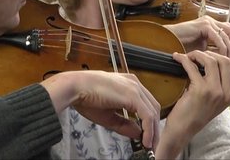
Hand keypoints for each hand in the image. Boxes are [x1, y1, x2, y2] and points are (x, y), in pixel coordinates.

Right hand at [41, 70, 159, 148]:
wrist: (75, 88)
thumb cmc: (86, 98)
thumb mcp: (108, 116)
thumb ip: (124, 124)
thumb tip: (138, 133)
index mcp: (128, 84)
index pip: (146, 104)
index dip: (149, 122)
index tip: (148, 136)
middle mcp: (134, 83)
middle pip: (153, 107)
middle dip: (154, 127)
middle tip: (152, 144)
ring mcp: (134, 88)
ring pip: (153, 111)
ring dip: (153, 130)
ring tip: (150, 145)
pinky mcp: (132, 95)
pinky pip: (147, 115)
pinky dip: (149, 129)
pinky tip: (146, 141)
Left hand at [155, 50, 229, 157]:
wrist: (183, 130)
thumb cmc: (196, 113)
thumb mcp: (216, 100)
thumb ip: (221, 84)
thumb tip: (216, 60)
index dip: (225, 58)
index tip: (212, 58)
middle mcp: (227, 93)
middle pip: (225, 60)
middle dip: (210, 53)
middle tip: (197, 56)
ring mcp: (214, 91)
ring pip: (211, 60)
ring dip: (197, 54)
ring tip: (188, 57)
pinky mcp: (199, 90)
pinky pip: (192, 66)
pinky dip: (184, 59)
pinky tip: (178, 59)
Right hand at [165, 16, 229, 56]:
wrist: (168, 40)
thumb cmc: (181, 45)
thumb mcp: (201, 49)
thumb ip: (213, 50)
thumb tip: (225, 57)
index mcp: (210, 25)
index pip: (229, 32)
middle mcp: (210, 21)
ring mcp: (207, 22)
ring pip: (227, 35)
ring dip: (228, 48)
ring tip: (225, 59)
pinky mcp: (204, 25)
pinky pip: (218, 37)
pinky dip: (220, 48)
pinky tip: (218, 56)